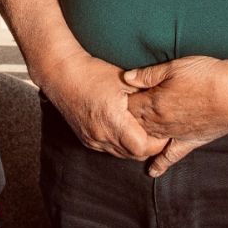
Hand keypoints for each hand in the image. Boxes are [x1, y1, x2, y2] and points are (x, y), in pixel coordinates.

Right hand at [37, 52, 165, 159]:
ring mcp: (92, 139)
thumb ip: (146, 95)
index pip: (143, 147)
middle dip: (149, 146)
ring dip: (134, 147)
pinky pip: (109, 150)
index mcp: (113, 120)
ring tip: (143, 130)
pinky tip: (125, 130)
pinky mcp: (86, 139)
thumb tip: (167, 103)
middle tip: (158, 131)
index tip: (164, 130)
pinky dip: (121, 144)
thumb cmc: (93, 72)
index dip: (157, 142)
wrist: (60, 73)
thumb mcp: (124, 80)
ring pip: (122, 155)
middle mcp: (101, 134)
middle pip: (135, 155)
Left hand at [124, 55, 227, 176]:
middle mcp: (161, 121)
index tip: (112, 98)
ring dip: (136, 139)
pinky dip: (161, 164)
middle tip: (113, 121)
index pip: (126, 105)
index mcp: (153, 102)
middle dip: (123, 122)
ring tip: (125, 141)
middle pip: (134, 124)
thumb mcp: (175, 67)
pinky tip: (152, 172)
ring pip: (148, 140)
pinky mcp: (192, 140)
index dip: (118, 101)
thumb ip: (148, 74)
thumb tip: (125, 78)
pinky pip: (172, 155)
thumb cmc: (208, 75)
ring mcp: (175, 133)